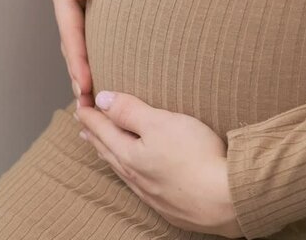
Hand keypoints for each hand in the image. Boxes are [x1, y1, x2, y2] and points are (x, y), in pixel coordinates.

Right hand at [49, 0, 117, 106]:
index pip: (70, 30)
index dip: (77, 60)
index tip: (86, 86)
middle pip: (70, 44)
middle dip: (78, 76)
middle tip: (89, 110)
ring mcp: (74, 0)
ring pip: (77, 42)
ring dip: (83, 70)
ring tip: (92, 100)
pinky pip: (86, 32)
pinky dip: (91, 53)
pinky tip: (101, 68)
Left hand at [75, 91, 243, 238]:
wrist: (225, 200)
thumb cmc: (195, 157)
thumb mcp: (160, 122)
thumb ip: (129, 111)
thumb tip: (102, 100)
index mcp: (129, 154)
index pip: (104, 130)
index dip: (91, 115)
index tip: (80, 106)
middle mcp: (136, 176)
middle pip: (109, 151)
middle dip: (94, 135)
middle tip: (83, 126)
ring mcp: (152, 193)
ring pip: (122, 170)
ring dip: (108, 155)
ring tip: (100, 148)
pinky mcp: (169, 205)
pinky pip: (140, 187)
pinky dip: (130, 175)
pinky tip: (136, 177)